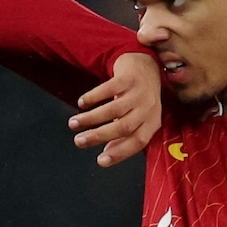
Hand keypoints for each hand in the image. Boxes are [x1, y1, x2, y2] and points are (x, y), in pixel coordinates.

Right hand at [68, 52, 161, 166]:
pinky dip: (93, 97)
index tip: (100, 161)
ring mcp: (139, 91)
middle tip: (78, 141)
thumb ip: (125, 136)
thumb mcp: (138, 118)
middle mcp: (148, 108)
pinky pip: (108, 89)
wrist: (146, 65)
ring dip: (91, 118)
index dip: (120, 153)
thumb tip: (107, 155)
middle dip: (99, 136)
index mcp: (152, 122)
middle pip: (124, 127)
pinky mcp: (127, 77)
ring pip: (113, 110)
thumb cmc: (139, 98)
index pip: (138, 142)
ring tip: (73, 123)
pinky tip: (81, 103)